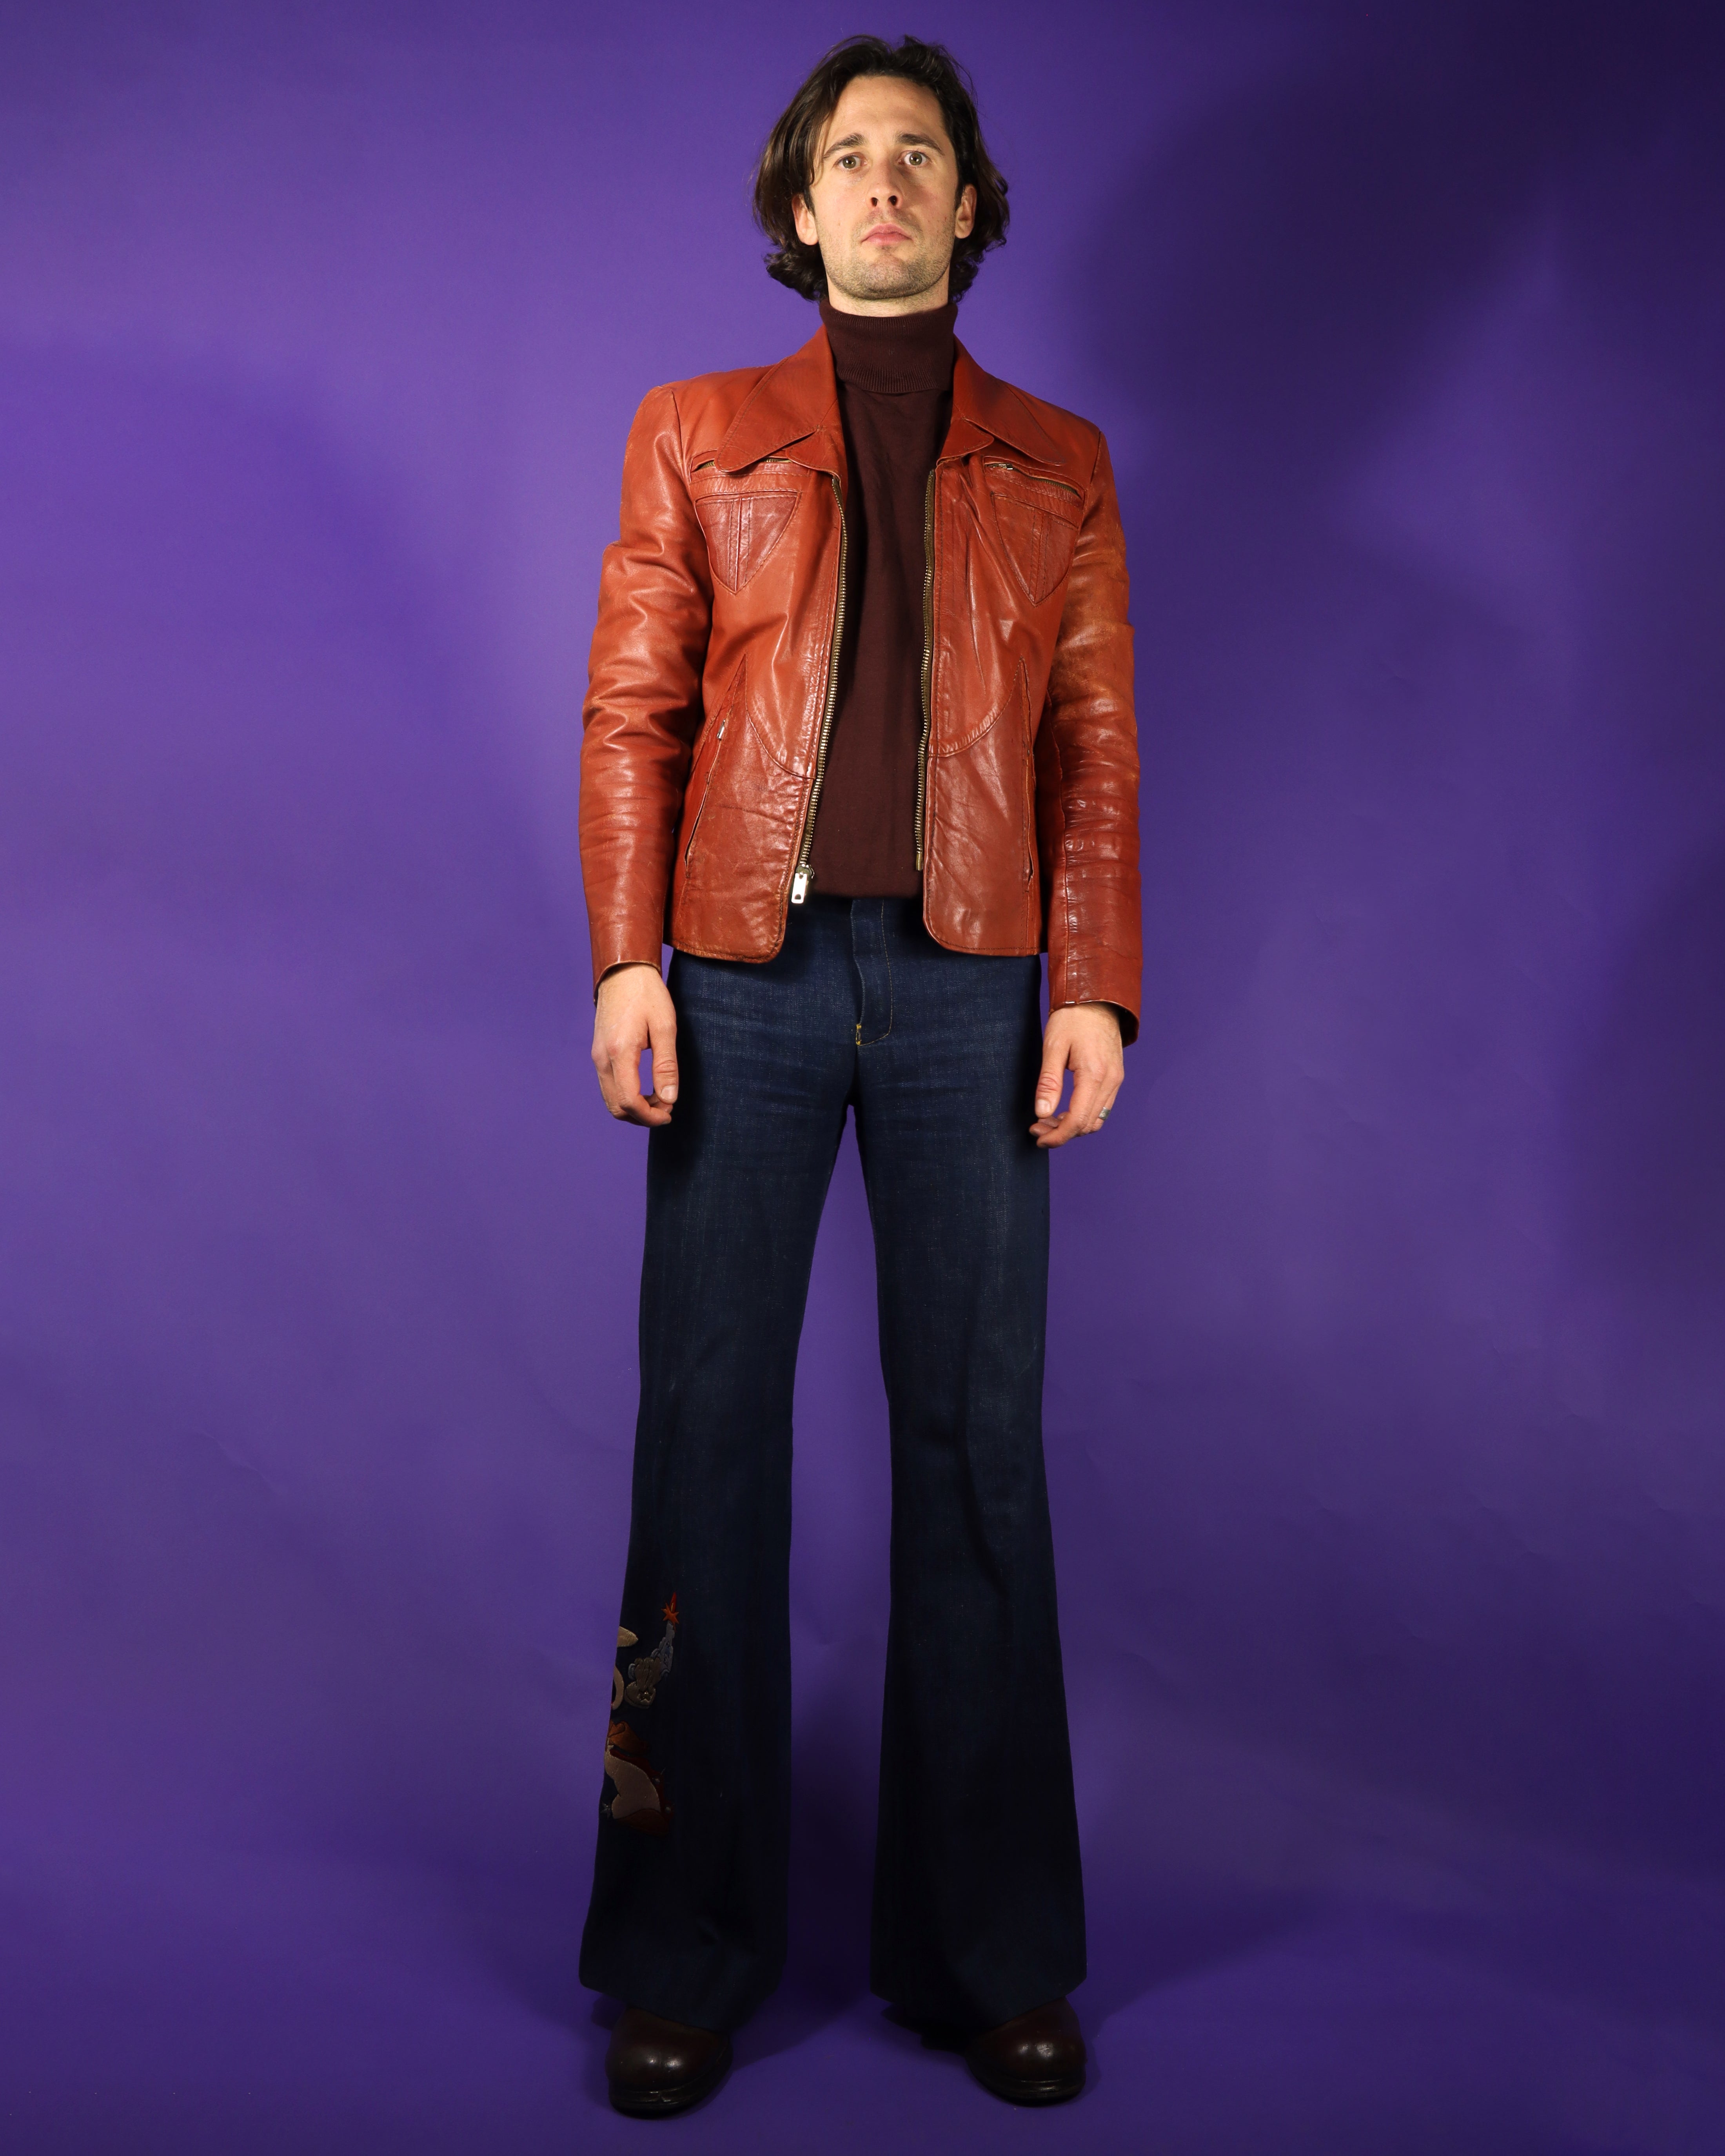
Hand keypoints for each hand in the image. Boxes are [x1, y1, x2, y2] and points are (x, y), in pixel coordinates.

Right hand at [592, 963, 678, 1125]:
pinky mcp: (598, 1054)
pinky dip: (626, 1096)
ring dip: (634, 1107)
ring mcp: (597, 1057)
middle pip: (616, 1107)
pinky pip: (609, 1087)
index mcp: (619, 1052)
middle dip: (642, 1116)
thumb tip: (669, 1099)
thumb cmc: (647, 995)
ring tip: (660, 1098)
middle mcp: (602, 1058)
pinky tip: (646, 1089)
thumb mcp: (665, 1027)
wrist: (623, 972)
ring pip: (611, 1099)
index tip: (669, 1113)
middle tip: (667, 1108)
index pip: (629, 1101)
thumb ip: (666, 1065)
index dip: (649, 1116)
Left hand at [1031, 1002, 1123, 1147]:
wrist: (1096, 998)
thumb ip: (1049, 1082)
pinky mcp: (1115, 1077)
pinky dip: (1083, 1115)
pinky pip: (1102, 1107)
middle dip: (1062, 1133)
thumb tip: (1042, 1113)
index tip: (1038, 1137)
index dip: (1057, 1135)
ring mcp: (1116, 1080)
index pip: (1078, 1119)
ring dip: (1073, 1126)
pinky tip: (1064, 1110)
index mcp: (1094, 1074)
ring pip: (1097, 1119)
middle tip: (1037, 1128)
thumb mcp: (1053, 1047)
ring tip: (1048, 1120)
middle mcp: (1110, 1081)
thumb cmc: (1072, 1018)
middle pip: (1088, 1124)